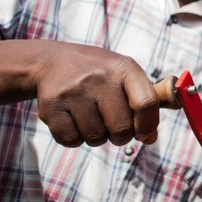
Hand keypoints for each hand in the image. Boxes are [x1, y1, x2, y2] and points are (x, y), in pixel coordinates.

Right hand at [33, 44, 159, 146]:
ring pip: (95, 137)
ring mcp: (74, 90)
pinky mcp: (52, 104)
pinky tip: (72, 120)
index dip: (147, 126)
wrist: (51, 62)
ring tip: (89, 118)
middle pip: (121, 128)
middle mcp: (99, 77)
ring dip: (95, 137)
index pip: (146, 103)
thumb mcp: (123, 77)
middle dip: (119, 136)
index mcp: (123, 68)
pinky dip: (74, 138)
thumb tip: (149, 139)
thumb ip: (142, 105)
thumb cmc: (97, 75)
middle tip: (111, 125)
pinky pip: (71, 140)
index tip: (142, 133)